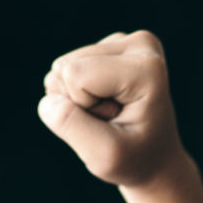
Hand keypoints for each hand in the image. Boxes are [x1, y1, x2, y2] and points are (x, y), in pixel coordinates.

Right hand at [38, 30, 186, 187]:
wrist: (154, 160)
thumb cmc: (134, 160)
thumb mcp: (105, 156)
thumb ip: (72, 126)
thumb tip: (48, 101)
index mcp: (147, 68)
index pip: (75, 75)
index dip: (85, 107)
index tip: (117, 121)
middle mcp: (140, 44)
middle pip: (66, 67)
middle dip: (80, 102)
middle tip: (113, 120)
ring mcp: (125, 42)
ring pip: (62, 67)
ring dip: (78, 99)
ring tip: (112, 114)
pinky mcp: (109, 47)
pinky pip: (65, 68)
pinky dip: (79, 92)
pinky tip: (107, 104)